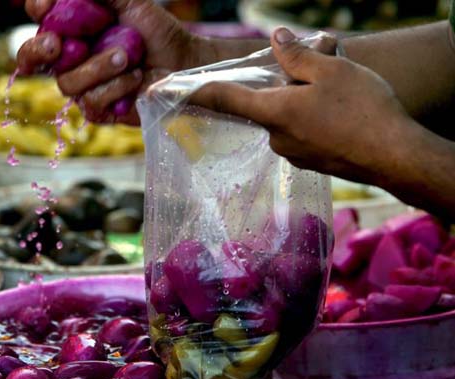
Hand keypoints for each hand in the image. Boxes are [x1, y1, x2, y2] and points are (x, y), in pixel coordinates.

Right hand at [17, 0, 197, 124]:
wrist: (180, 63)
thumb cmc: (155, 31)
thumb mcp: (129, 2)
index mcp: (70, 30)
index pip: (40, 20)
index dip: (37, 12)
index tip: (45, 7)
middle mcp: (70, 59)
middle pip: (31, 59)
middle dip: (37, 51)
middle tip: (54, 44)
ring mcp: (82, 86)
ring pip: (67, 83)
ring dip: (97, 68)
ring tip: (126, 56)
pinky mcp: (99, 110)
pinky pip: (92, 102)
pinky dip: (116, 88)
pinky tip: (135, 78)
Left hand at [194, 28, 420, 185]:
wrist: (395, 157)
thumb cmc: (363, 111)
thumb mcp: (331, 70)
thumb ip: (297, 55)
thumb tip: (276, 37)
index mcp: (272, 112)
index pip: (222, 98)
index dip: (192, 92)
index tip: (164, 91)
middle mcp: (274, 137)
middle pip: (264, 104)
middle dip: (283, 86)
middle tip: (317, 73)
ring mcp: (292, 153)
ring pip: (287, 117)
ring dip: (302, 101)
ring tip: (339, 93)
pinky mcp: (309, 161)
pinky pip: (302, 132)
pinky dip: (312, 118)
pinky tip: (341, 113)